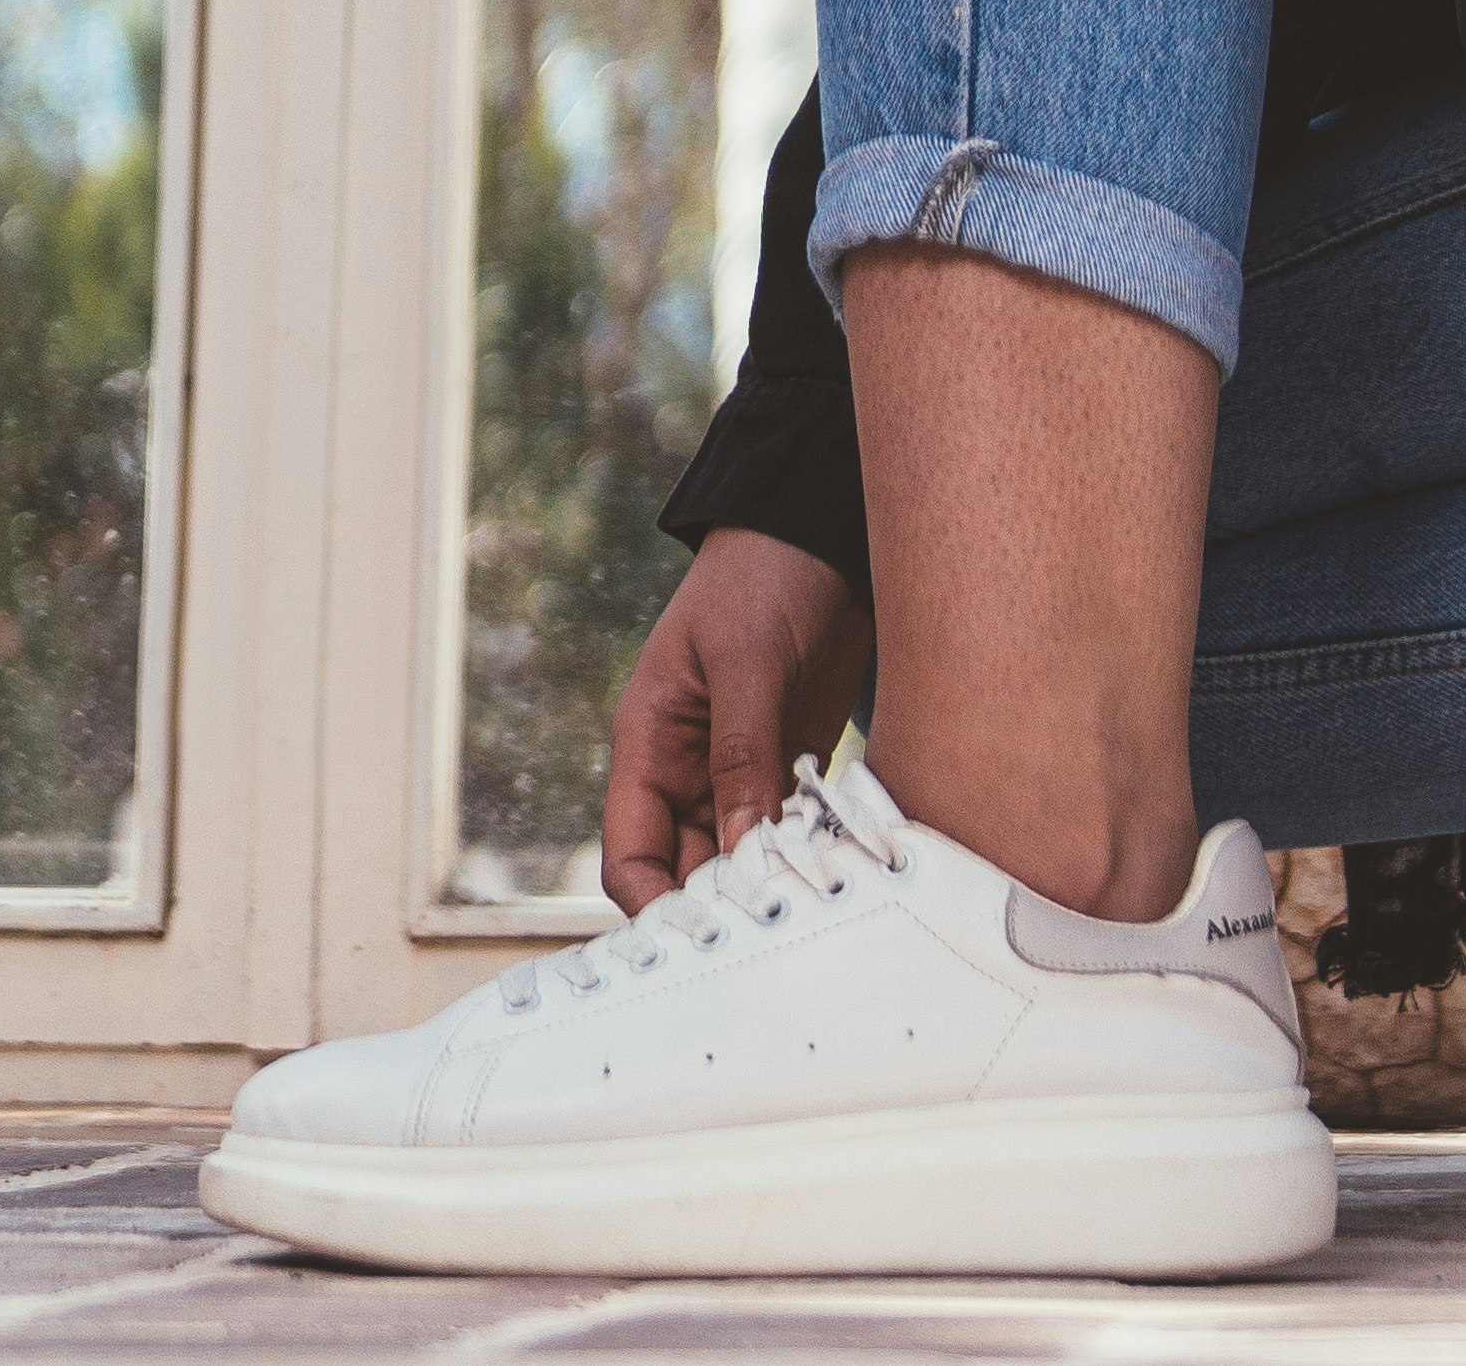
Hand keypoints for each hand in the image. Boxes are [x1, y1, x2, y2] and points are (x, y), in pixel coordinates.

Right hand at [600, 526, 873, 913]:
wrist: (823, 527)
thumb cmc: (764, 575)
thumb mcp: (746, 660)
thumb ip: (742, 755)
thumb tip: (741, 851)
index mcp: (650, 744)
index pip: (628, 855)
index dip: (654, 906)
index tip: (706, 939)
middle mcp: (687, 769)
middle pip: (686, 872)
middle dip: (722, 906)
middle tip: (775, 931)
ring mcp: (739, 769)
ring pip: (740, 858)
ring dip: (771, 882)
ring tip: (812, 903)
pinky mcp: (790, 762)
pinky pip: (786, 829)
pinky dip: (805, 851)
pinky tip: (837, 865)